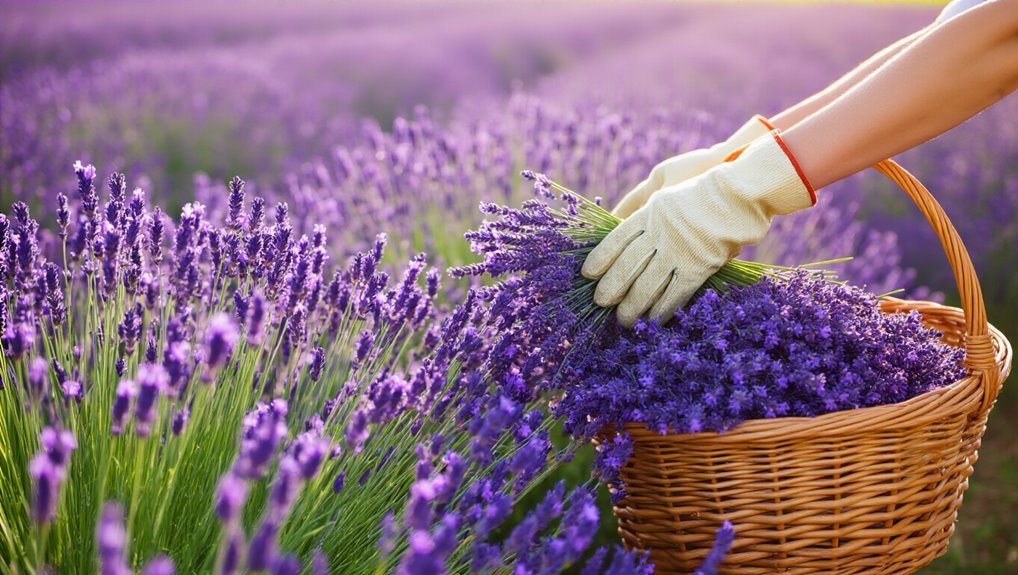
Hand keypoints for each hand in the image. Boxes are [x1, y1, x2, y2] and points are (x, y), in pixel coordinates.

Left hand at [583, 131, 816, 326]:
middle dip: (611, 287)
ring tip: (624, 319)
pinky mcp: (699, 266)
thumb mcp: (667, 185)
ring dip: (632, 306)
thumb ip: (645, 205)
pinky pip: (675, 294)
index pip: (616, 240)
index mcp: (650, 213)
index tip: (587, 274)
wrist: (741, 191)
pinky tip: (653, 320)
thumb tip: (618, 220)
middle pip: (626, 266)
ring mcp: (678, 251)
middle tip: (600, 302)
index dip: (600, 259)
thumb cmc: (706, 185)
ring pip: (646, 285)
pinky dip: (662, 309)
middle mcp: (659, 233)